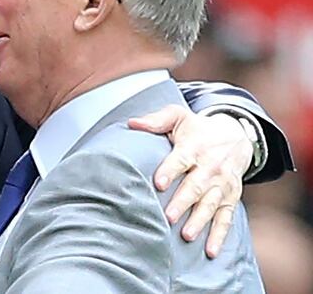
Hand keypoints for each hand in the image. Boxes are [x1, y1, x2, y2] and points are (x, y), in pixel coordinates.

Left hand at [128, 105, 252, 257]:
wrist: (236, 134)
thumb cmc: (197, 128)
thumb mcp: (179, 116)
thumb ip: (156, 120)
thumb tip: (132, 123)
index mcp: (195, 147)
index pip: (181, 159)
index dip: (170, 170)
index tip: (158, 183)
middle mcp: (211, 167)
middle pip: (196, 186)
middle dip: (182, 202)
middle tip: (169, 217)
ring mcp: (222, 184)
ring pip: (211, 204)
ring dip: (199, 220)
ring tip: (186, 235)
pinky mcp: (231, 197)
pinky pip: (227, 217)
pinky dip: (219, 234)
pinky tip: (210, 250)